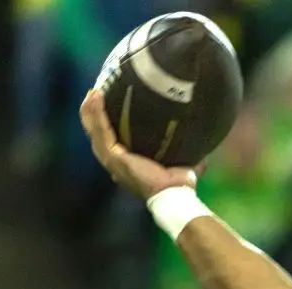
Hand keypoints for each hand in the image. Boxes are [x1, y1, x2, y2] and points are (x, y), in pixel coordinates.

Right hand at [79, 90, 203, 198]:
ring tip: (93, 92)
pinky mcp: (113, 157)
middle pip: (96, 133)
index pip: (110, 139)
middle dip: (93, 113)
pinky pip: (101, 131)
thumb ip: (186, 150)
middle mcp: (114, 161)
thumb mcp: (181, 161)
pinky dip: (96, 114)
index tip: (107, 103)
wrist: (174, 193)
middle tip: (96, 93)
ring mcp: (111, 160)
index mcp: (126, 162)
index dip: (105, 123)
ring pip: (94, 130)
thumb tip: (200, 140)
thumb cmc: (178, 182)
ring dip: (91, 110)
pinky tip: (96, 96)